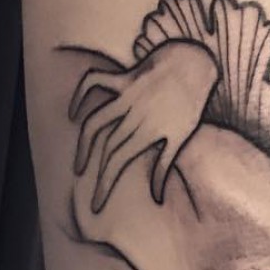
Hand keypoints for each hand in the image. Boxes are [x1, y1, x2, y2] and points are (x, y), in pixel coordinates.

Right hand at [68, 41, 218, 211]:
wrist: (195, 64)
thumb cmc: (190, 104)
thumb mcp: (180, 139)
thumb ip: (163, 168)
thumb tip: (156, 198)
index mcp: (149, 132)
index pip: (119, 163)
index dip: (104, 185)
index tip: (96, 205)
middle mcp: (134, 114)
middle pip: (106, 148)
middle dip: (97, 176)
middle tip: (91, 198)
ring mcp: (127, 94)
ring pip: (95, 120)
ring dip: (83, 145)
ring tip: (79, 167)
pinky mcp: (123, 77)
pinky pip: (94, 81)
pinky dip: (80, 94)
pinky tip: (74, 114)